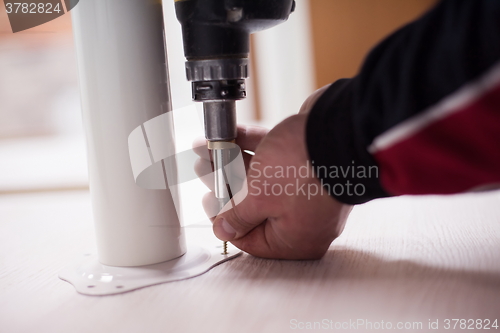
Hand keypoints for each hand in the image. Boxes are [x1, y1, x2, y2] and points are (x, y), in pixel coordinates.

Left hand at [193, 86, 351, 258]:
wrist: (341, 127)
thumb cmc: (304, 170)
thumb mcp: (260, 198)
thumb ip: (238, 217)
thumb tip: (223, 231)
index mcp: (296, 239)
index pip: (251, 239)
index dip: (224, 219)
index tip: (209, 200)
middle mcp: (304, 218)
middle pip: (254, 206)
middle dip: (225, 184)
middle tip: (205, 169)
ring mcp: (307, 189)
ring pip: (262, 180)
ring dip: (233, 163)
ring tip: (210, 149)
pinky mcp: (307, 162)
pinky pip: (274, 159)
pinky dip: (251, 148)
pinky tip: (231, 134)